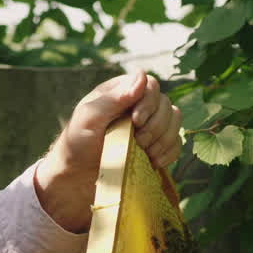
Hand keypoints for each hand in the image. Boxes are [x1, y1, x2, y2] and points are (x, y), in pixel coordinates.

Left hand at [35, 72, 183, 232]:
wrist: (76, 177)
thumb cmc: (77, 143)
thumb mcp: (90, 117)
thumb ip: (115, 97)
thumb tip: (143, 75)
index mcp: (122, 92)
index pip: (151, 86)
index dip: (149, 103)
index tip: (135, 121)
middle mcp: (138, 106)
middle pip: (166, 104)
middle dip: (155, 125)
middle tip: (138, 141)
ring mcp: (149, 126)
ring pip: (175, 122)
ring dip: (164, 139)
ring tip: (145, 152)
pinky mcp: (155, 146)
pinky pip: (175, 144)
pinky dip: (169, 153)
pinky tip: (154, 162)